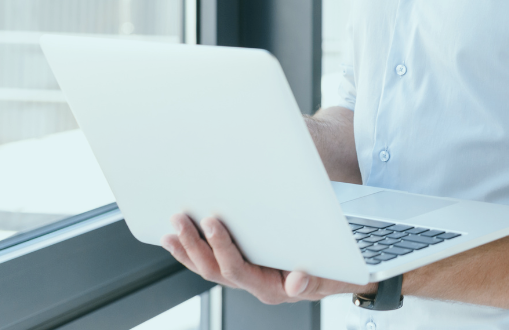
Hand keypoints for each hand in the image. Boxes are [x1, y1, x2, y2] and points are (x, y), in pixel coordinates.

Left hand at [160, 214, 373, 303]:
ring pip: (207, 269)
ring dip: (187, 249)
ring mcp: (244, 279)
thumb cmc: (332, 274)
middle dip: (194, 245)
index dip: (222, 247)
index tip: (212, 222)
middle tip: (181, 220)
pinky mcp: (241, 269)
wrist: (336, 279)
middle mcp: (252, 285)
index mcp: (269, 288)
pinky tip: (179, 239)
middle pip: (213, 270)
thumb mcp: (329, 277)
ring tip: (172, 229)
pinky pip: (211, 264)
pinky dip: (192, 252)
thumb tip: (296, 282)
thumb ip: (311, 281)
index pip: (237, 270)